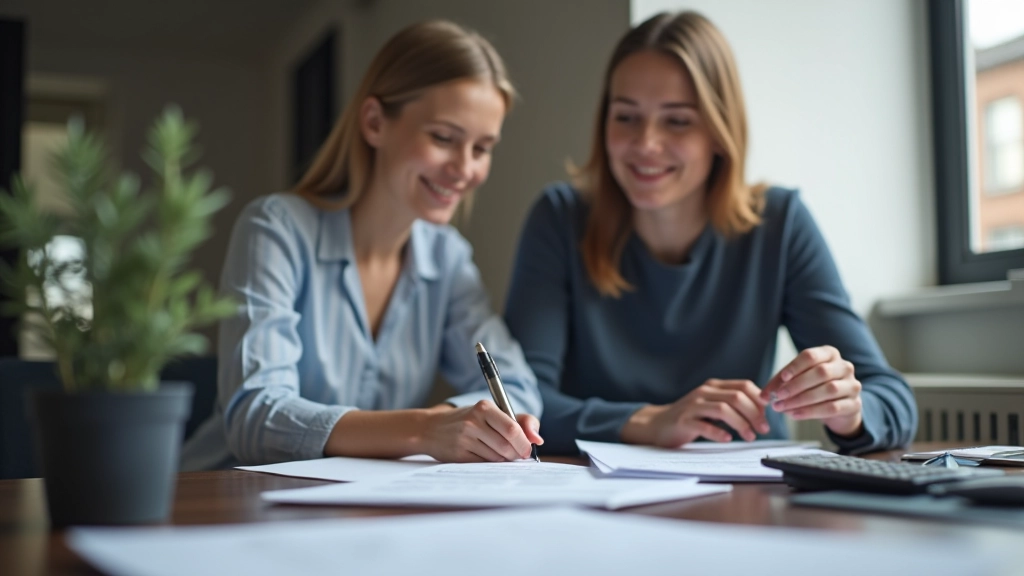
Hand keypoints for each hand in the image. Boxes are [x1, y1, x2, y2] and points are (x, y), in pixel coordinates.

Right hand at [419, 401, 543, 461]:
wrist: (431, 428)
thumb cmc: (469, 420)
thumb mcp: (491, 413)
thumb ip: (520, 421)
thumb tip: (538, 440)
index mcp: (484, 407)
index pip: (512, 429)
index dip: (524, 443)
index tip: (527, 449)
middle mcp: (473, 421)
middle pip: (506, 446)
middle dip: (516, 455)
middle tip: (516, 455)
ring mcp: (464, 439)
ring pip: (496, 458)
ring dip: (503, 460)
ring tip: (497, 453)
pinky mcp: (458, 455)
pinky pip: (484, 465)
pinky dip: (490, 465)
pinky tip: (484, 457)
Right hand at [621, 379, 769, 447]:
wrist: (657, 424)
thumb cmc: (690, 417)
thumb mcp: (712, 405)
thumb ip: (732, 404)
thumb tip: (762, 411)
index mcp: (714, 386)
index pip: (744, 386)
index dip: (759, 400)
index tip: (767, 415)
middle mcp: (704, 392)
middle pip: (736, 397)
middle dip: (754, 414)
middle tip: (763, 429)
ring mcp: (693, 405)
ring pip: (723, 409)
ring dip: (741, 424)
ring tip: (750, 436)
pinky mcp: (684, 420)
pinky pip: (704, 425)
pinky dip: (719, 433)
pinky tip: (727, 439)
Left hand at [760, 345, 862, 436]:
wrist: (841, 407)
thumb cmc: (816, 388)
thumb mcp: (799, 380)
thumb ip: (781, 383)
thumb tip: (764, 396)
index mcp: (829, 354)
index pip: (811, 355)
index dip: (796, 366)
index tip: (783, 377)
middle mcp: (844, 366)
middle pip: (820, 373)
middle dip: (796, 385)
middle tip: (778, 397)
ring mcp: (852, 385)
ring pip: (828, 390)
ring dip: (801, 400)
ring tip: (783, 408)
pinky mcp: (854, 404)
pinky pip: (832, 407)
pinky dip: (811, 412)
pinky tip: (795, 414)